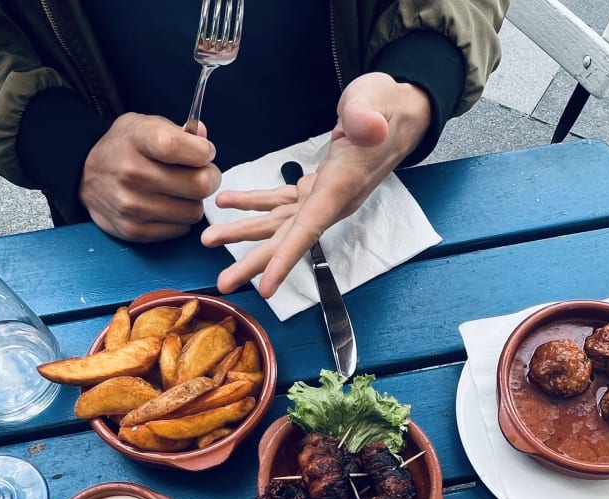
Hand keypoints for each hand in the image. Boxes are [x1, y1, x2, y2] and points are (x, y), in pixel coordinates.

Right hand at [79, 113, 221, 241]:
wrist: (86, 176)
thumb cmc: (126, 148)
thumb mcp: (146, 125)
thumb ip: (179, 131)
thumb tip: (204, 138)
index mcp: (137, 139)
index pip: (177, 146)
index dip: (202, 151)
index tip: (203, 152)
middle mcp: (131, 172)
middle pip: (198, 184)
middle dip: (208, 179)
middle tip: (200, 175)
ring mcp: (131, 205)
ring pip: (194, 211)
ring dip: (193, 202)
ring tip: (179, 191)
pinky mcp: (134, 229)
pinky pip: (180, 229)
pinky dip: (180, 218)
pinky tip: (166, 205)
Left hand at [200, 72, 431, 296]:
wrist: (399, 113)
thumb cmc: (388, 107)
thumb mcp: (377, 102)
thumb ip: (368, 116)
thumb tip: (368, 126)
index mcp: (341, 187)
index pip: (310, 229)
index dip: (286, 260)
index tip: (265, 287)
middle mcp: (330, 200)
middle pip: (287, 239)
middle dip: (255, 261)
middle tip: (223, 283)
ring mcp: (321, 195)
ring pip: (278, 223)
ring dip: (243, 232)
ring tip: (209, 240)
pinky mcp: (315, 185)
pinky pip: (279, 200)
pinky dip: (252, 202)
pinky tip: (226, 203)